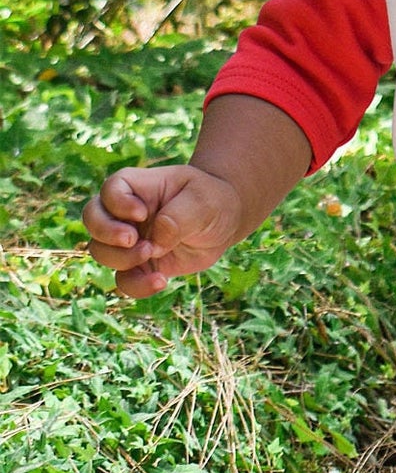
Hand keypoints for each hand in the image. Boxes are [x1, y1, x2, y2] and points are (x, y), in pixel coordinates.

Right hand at [83, 165, 243, 297]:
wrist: (226, 221)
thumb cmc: (212, 200)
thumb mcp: (203, 201)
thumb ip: (177, 217)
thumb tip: (154, 243)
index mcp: (141, 186)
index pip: (111, 188)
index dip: (117, 203)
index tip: (142, 213)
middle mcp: (127, 212)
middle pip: (92, 218)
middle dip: (106, 232)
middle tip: (133, 239)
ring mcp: (130, 239)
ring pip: (100, 251)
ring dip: (121, 259)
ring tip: (152, 253)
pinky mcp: (140, 264)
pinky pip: (123, 280)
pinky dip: (136, 286)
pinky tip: (161, 281)